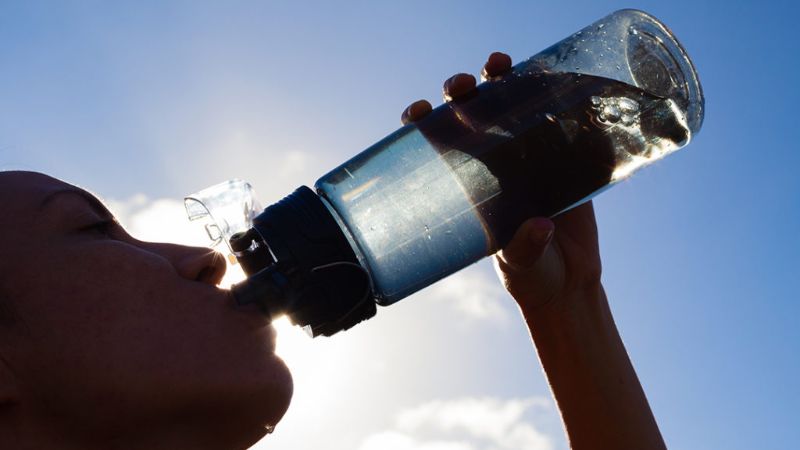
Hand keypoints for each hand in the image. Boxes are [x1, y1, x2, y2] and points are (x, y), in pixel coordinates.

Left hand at [401, 52, 602, 313]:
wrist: (570, 284)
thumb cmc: (531, 276)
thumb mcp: (520, 265)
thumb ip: (524, 249)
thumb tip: (540, 227)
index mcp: (467, 185)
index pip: (435, 145)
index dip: (420, 122)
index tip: (417, 113)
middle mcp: (493, 163)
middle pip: (468, 114)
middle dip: (460, 92)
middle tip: (462, 86)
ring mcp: (527, 155)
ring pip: (509, 105)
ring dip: (502, 80)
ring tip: (499, 65)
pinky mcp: (564, 156)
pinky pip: (558, 117)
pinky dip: (554, 93)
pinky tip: (551, 76)